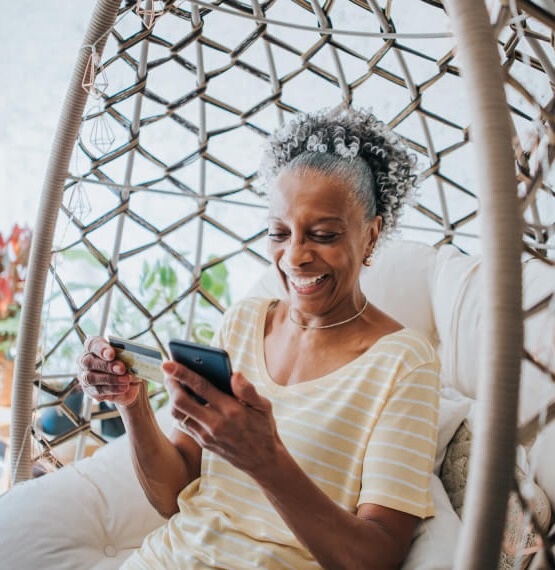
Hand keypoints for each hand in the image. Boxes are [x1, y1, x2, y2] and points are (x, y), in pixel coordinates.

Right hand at [78, 336, 140, 406]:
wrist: (129, 382)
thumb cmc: (127, 363)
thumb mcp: (131, 357)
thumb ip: (129, 355)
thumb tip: (134, 362)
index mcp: (95, 346)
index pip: (92, 344)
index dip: (101, 349)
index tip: (111, 354)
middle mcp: (86, 360)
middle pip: (89, 362)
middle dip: (107, 366)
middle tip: (122, 369)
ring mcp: (85, 376)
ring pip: (91, 378)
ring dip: (111, 379)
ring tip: (126, 380)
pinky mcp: (89, 390)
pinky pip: (97, 391)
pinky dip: (112, 389)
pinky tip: (123, 388)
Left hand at [164, 361, 280, 477]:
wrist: (262, 461)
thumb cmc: (263, 428)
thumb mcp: (264, 406)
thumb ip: (247, 390)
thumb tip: (234, 374)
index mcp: (231, 410)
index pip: (201, 387)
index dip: (183, 373)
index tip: (169, 363)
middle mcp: (215, 423)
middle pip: (181, 402)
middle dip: (171, 384)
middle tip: (167, 371)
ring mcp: (207, 435)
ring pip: (178, 414)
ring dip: (171, 397)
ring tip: (173, 383)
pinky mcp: (203, 442)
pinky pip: (184, 424)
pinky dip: (179, 410)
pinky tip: (182, 399)